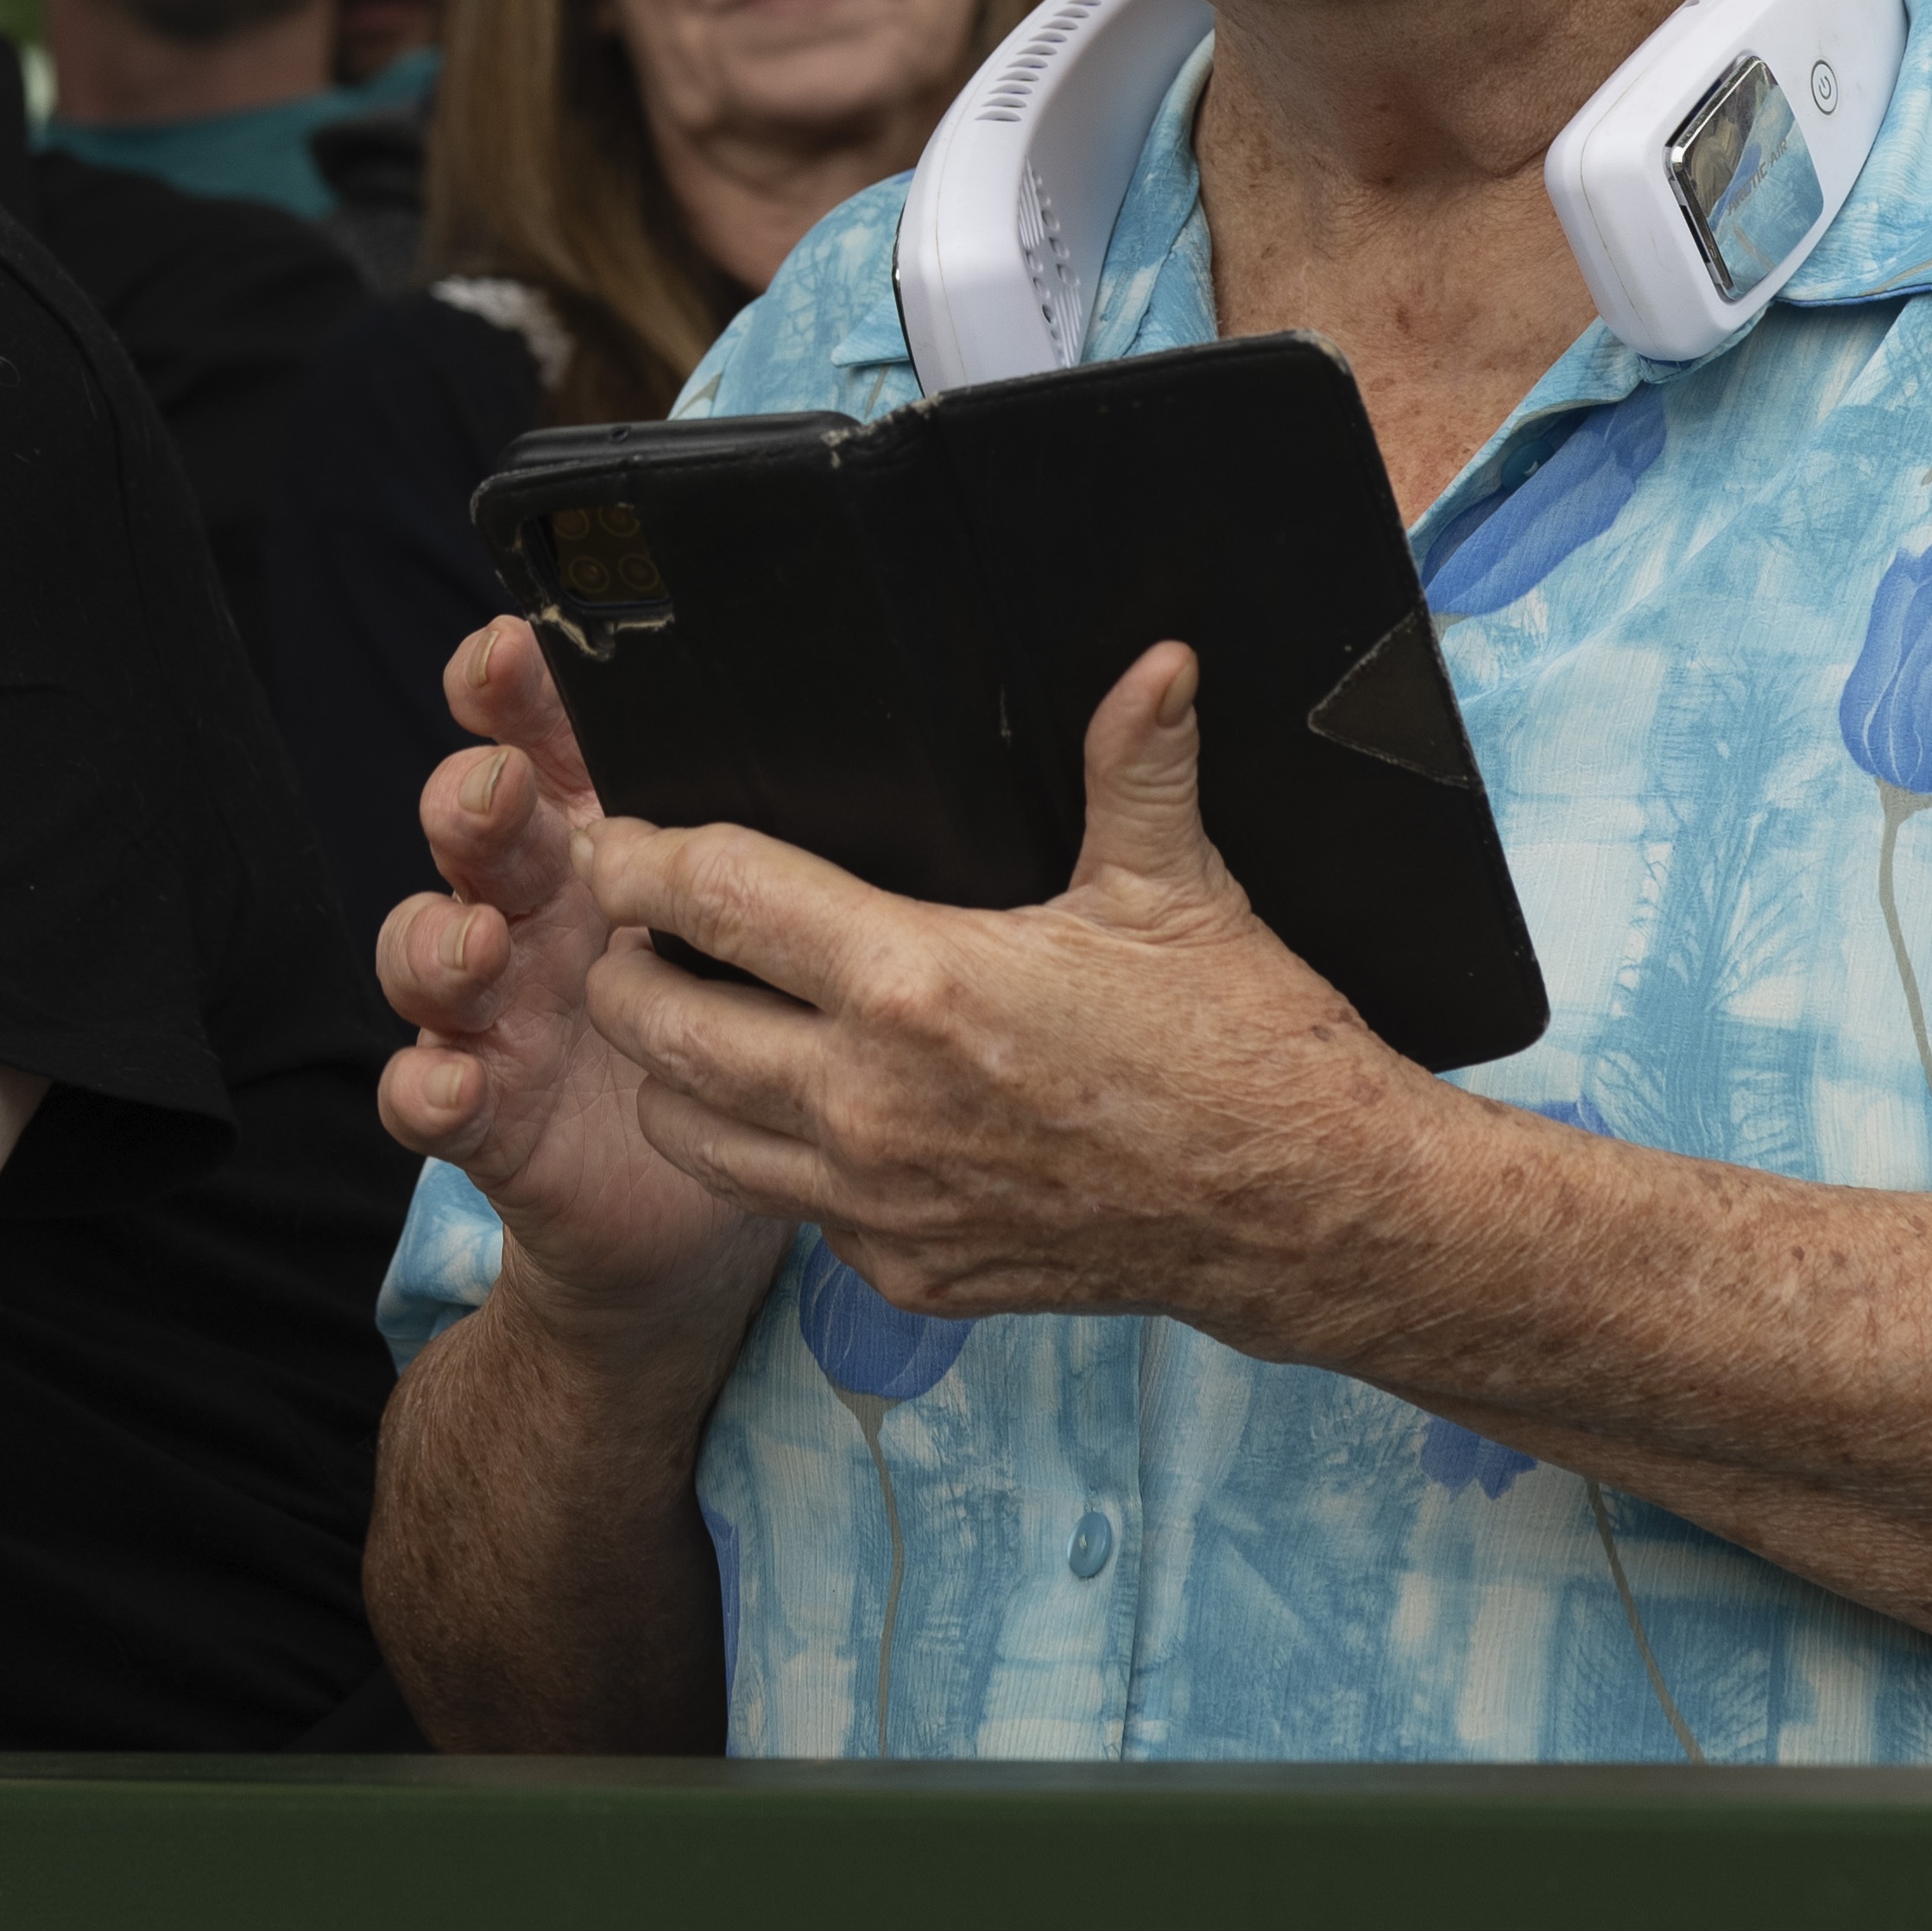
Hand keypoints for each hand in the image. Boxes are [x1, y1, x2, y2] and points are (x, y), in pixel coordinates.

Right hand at [375, 618, 774, 1336]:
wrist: (696, 1206)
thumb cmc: (768, 1023)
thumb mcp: (812, 924)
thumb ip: (845, 844)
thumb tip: (990, 728)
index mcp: (608, 834)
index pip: (553, 735)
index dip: (523, 690)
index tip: (517, 648)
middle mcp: (536, 905)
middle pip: (478, 823)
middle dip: (475, 793)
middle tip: (503, 790)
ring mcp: (496, 1007)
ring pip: (428, 945)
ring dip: (437, 935)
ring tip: (480, 941)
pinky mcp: (484, 1111)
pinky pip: (424, 1093)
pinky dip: (426, 1086)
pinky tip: (459, 1085)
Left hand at [571, 645, 1421, 1333]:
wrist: (1306, 1217)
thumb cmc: (1244, 1047)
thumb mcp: (1177, 889)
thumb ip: (1136, 764)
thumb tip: (1156, 658)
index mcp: (916, 984)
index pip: (713, 901)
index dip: (643, 859)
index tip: (624, 837)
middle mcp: (871, 1104)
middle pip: (653, 1026)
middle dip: (627, 964)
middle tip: (648, 924)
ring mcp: (880, 1203)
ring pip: (690, 1133)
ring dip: (675, 1069)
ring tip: (707, 1009)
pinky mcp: (907, 1272)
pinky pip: (784, 1208)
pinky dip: (772, 1154)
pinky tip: (816, 1102)